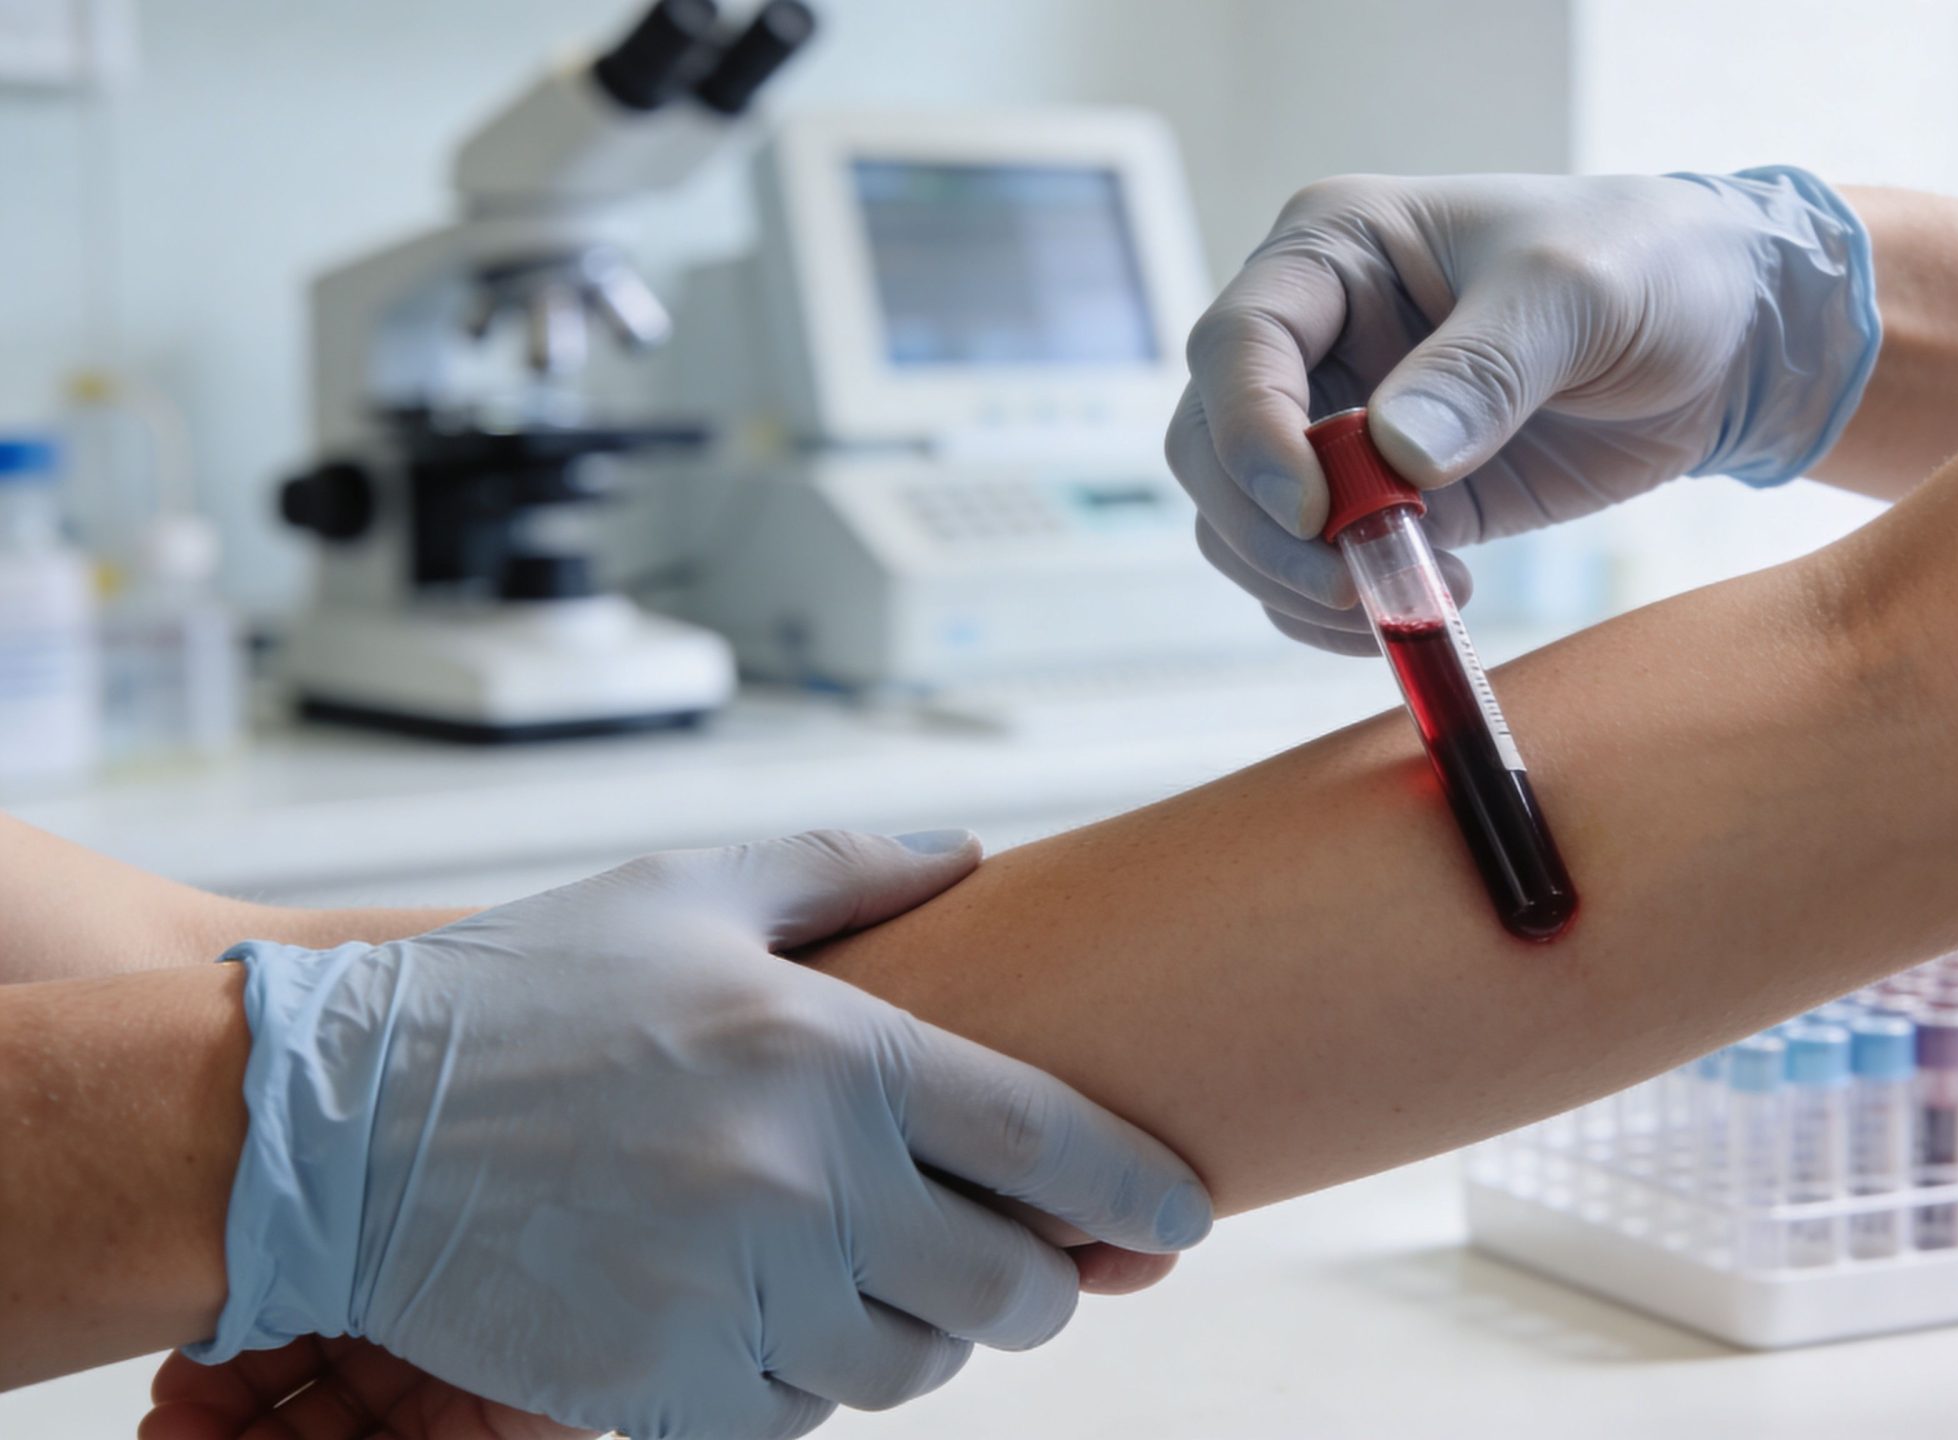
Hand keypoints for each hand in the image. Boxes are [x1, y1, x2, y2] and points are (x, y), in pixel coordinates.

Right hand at [185, 830, 1212, 1439]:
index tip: (1181, 1223)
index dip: (1143, 1195)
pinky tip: (775, 1325)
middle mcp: (807, 1181)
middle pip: (1012, 1289)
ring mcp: (736, 1294)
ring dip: (922, 1336)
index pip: (1055, 1147)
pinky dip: (809, 1383)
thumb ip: (850, 871)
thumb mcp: (689, 892)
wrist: (333, 1125)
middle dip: (1038, 1287)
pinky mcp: (663, 1384)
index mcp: (838, 1054)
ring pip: (916, 1368)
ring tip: (882, 1285)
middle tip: (1019, 1266)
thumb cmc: (519, 994)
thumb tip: (970, 849)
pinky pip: (801, 1416)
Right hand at [1168, 168, 1878, 651]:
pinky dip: (1333, 612)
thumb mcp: (1576, 291)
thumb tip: (1394, 456)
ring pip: (1242, 521)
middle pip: (1212, 446)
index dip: (1253, 433)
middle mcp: (1314, 337)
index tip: (1316, 510)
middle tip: (1355, 582)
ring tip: (1409, 598)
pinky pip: (1308, 572)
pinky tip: (1419, 609)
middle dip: (1264, 528)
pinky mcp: (1382, 503)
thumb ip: (1484, 367)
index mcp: (1333, 250)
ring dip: (1297, 582)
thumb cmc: (1647, 268)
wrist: (1721, 338)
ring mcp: (1339, 425)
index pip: (1236, 343)